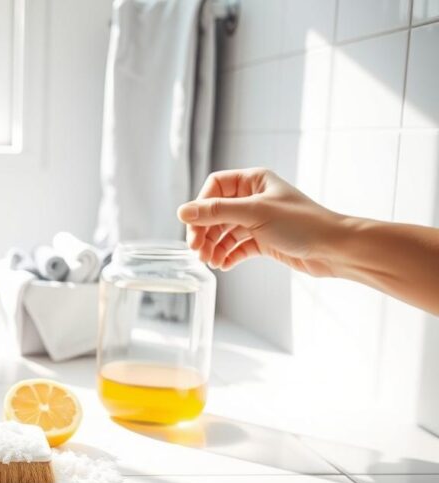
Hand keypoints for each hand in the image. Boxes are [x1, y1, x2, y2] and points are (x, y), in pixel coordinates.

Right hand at [177, 168, 344, 273]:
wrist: (335, 249)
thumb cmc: (302, 223)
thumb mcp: (254, 213)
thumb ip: (216, 212)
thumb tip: (182, 212)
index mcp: (253, 181)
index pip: (214, 188)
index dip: (201, 207)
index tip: (193, 228)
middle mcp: (254, 198)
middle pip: (216, 212)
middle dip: (205, 232)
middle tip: (198, 250)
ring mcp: (258, 220)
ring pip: (224, 231)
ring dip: (214, 247)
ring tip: (211, 262)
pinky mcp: (264, 240)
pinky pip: (237, 246)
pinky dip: (228, 256)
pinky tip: (223, 265)